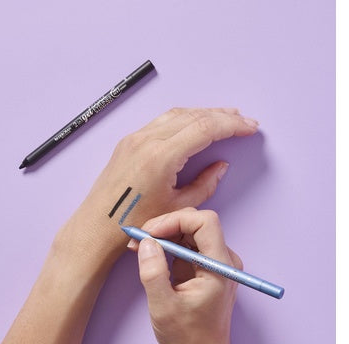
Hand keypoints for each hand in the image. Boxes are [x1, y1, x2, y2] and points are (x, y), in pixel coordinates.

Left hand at [53, 108, 257, 280]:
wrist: (98, 225)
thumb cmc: (136, 222)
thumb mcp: (177, 207)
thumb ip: (205, 184)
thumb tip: (220, 165)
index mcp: (161, 156)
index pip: (204, 128)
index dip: (231, 125)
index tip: (250, 127)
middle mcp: (147, 140)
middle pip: (194, 116)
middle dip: (223, 116)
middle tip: (244, 120)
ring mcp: (135, 137)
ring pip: (178, 114)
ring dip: (204, 113)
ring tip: (226, 116)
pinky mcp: (129, 141)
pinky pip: (162, 121)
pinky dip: (185, 118)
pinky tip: (195, 123)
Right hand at [131, 207, 242, 343]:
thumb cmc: (187, 339)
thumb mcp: (163, 307)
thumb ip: (153, 272)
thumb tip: (145, 242)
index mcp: (220, 267)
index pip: (204, 222)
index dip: (175, 220)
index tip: (150, 233)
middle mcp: (222, 260)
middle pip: (196, 224)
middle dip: (165, 226)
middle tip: (139, 238)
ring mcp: (215, 263)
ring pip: (189, 232)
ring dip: (164, 234)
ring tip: (138, 245)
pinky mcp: (204, 268)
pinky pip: (186, 246)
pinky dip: (167, 245)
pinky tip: (149, 253)